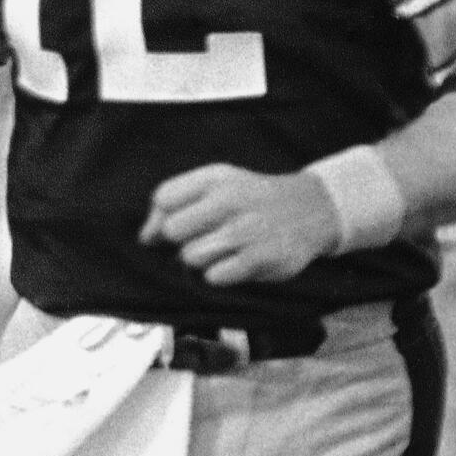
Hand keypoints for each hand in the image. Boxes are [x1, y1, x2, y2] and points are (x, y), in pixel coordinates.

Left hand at [138, 163, 339, 284]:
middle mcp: (229, 200)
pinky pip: (215, 276)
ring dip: (201, 259)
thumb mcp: (216, 184)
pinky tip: (236, 262)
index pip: (163, 198)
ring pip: (190, 257)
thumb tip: (145, 237)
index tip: (177, 225)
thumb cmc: (251, 198)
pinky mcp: (260, 259)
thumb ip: (176, 201)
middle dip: (181, 240)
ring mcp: (245, 230)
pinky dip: (220, 274)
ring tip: (222, 250)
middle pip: (172, 230)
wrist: (310, 209)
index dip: (161, 217)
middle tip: (203, 238)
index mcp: (215, 178)